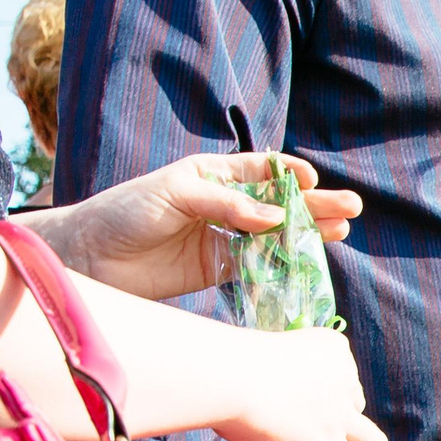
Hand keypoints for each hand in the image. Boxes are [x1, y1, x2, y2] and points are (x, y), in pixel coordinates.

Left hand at [30, 153, 363, 301]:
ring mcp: (222, 238)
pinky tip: (309, 263)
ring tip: (343, 232)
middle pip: (278, 203)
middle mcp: (222, 204)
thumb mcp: (174, 194)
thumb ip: (225, 204)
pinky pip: (259, 267)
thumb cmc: (124, 212)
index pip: (261, 170)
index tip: (314, 181)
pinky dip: (284, 266)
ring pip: (276, 235)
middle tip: (351, 207)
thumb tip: (277, 216)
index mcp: (210, 174)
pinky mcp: (217, 270)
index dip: (290, 174)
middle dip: (315, 205)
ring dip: (308, 234)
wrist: (89, 257)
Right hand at [218, 326, 388, 440]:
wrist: (228, 375)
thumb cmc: (230, 362)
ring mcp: (339, 414)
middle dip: (342, 420)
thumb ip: (281, 374)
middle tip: (319, 433)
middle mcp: (344, 379)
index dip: (330, 392)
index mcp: (332, 349)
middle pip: (356, 406)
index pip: (344, 376)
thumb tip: (266, 396)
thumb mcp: (269, 356)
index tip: (312, 402)